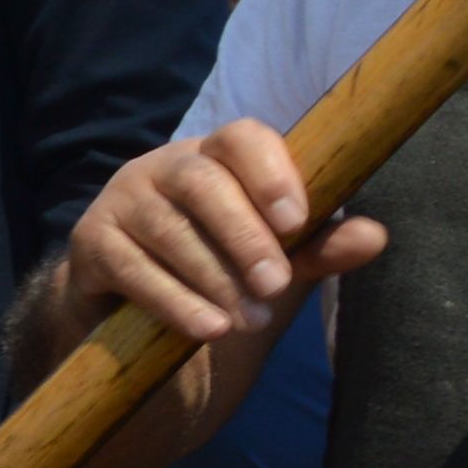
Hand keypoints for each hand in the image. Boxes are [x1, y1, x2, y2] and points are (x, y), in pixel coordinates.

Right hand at [59, 120, 385, 350]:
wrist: (129, 311)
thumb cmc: (216, 269)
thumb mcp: (275, 261)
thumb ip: (318, 249)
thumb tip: (375, 237)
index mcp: (214, 157)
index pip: (241, 138)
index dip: (269, 172)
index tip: (296, 221)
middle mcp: (163, 167)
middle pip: (201, 182)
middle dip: (243, 236)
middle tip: (277, 287)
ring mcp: (121, 201)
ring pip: (168, 229)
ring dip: (214, 277)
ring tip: (249, 320)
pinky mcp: (92, 244)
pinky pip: (132, 268)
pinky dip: (174, 301)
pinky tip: (208, 329)